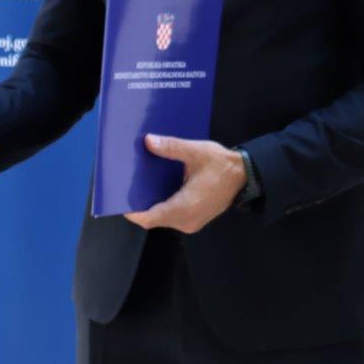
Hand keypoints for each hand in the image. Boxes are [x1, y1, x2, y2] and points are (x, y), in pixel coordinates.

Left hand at [124, 135, 245, 233]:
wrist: (244, 176)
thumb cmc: (221, 164)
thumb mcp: (196, 151)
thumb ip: (172, 147)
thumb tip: (148, 141)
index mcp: (186, 206)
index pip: (151, 218)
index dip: (132, 212)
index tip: (118, 198)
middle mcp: (186, 220)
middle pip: (153, 218)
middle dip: (138, 205)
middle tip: (125, 185)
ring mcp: (191, 222)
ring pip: (161, 218)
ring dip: (149, 205)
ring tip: (136, 185)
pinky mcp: (194, 219)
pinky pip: (170, 216)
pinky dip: (160, 205)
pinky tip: (154, 188)